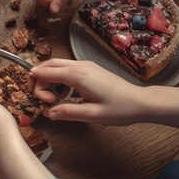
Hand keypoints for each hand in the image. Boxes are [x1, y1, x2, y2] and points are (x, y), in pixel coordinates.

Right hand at [28, 59, 145, 124]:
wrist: (141, 102)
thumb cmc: (120, 109)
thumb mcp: (93, 115)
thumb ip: (69, 113)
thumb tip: (49, 113)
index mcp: (78, 76)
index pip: (45, 72)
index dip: (37, 86)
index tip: (45, 102)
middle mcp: (80, 66)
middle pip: (48, 64)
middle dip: (38, 79)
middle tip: (42, 98)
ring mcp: (85, 65)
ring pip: (56, 64)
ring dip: (48, 78)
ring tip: (55, 97)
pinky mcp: (89, 68)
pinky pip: (66, 68)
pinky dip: (58, 78)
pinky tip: (66, 93)